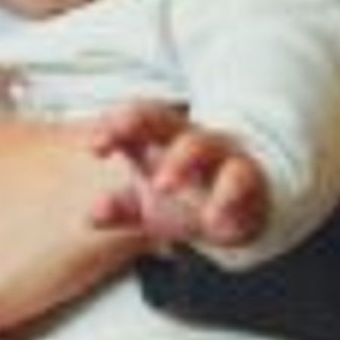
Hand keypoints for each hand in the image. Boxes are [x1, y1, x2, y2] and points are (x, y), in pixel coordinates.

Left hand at [86, 103, 267, 247]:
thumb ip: (120, 208)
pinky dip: (226, 197)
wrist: (239, 208)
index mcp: (158, 137)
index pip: (133, 118)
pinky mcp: (247, 176)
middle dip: (138, 127)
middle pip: (163, 120)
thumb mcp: (148, 204)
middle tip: (119, 162)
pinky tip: (214, 220)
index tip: (95, 147)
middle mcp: (186, 137)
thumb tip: (92, 216)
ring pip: (200, 145)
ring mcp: (217, 153)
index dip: (113, 125)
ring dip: (179, 163)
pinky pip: (239, 178)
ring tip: (161, 187)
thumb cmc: (184, 196)